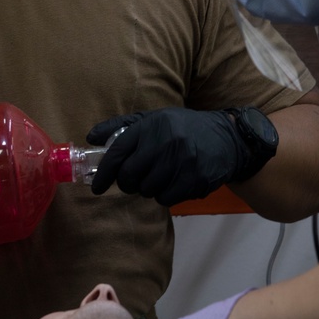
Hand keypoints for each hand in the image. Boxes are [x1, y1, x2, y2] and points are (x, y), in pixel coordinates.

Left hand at [88, 108, 273, 204]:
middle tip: (135, 181)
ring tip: (161, 176)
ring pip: (147, 190)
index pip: (118, 153)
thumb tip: (91, 137)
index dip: (103, 174)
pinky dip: (166, 195)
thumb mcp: (153, 119)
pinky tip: (175, 183)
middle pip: (130, 177)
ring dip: (149, 189)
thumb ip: (120, 127)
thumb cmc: (183, 129)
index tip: (97, 187)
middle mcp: (166, 142)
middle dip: (127, 183)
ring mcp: (182, 162)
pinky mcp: (195, 179)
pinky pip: (166, 199)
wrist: (227, 138)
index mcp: (152, 125)